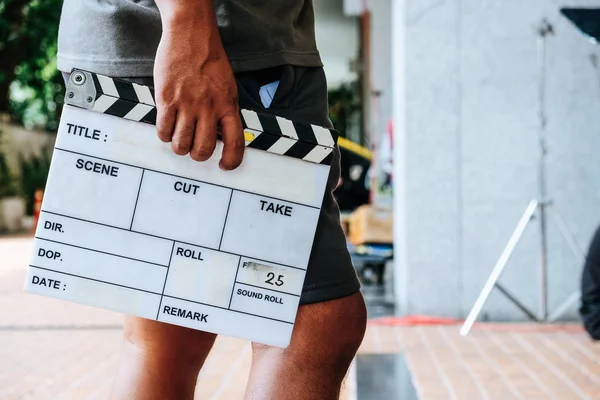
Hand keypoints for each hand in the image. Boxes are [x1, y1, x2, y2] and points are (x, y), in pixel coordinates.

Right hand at [153, 10, 243, 169]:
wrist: (191, 35)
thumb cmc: (210, 61)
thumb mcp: (228, 88)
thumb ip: (225, 112)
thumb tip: (222, 136)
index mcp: (228, 106)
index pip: (235, 143)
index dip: (231, 161)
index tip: (224, 166)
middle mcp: (209, 108)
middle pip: (203, 149)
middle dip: (197, 155)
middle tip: (193, 148)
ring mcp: (188, 105)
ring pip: (181, 145)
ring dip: (179, 147)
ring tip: (179, 138)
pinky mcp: (167, 100)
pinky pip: (164, 131)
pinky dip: (164, 135)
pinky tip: (167, 126)